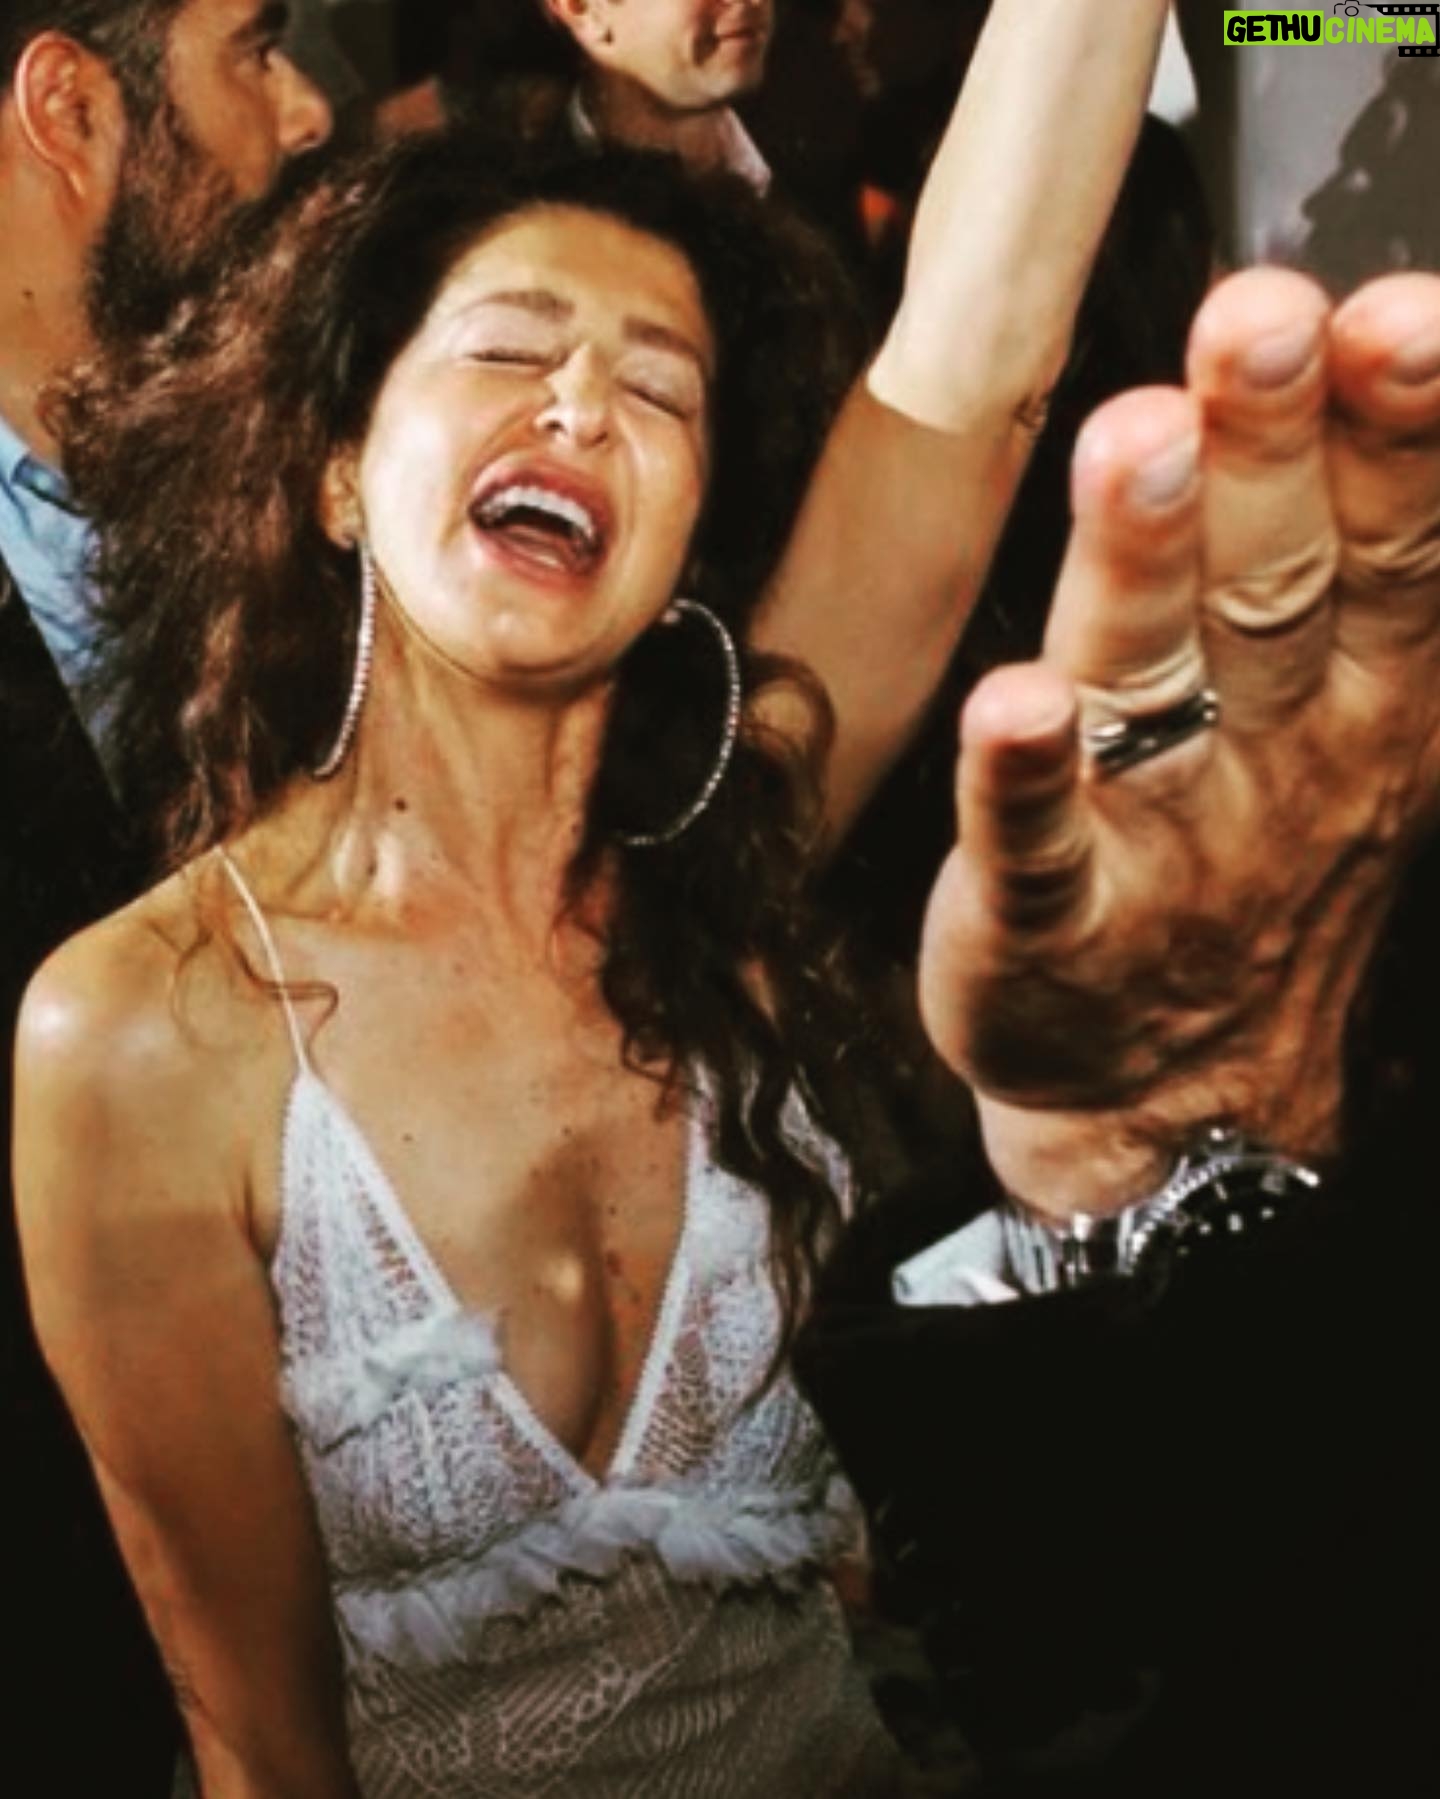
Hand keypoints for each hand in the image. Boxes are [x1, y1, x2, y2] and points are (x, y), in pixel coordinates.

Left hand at [918, 269, 1439, 1214]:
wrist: (1181, 1094)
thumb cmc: (1255, 858)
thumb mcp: (1361, 720)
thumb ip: (1376, 562)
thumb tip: (1396, 363)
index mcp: (1359, 696)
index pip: (1395, 546)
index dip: (1402, 431)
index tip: (1395, 310)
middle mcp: (1276, 756)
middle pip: (1274, 586)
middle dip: (1270, 452)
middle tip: (1261, 320)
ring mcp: (1162, 839)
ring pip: (1149, 683)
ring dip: (1144, 563)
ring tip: (1136, 441)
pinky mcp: (1048, 916)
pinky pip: (1035, 842)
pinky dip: (1021, 776)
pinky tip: (1010, 703)